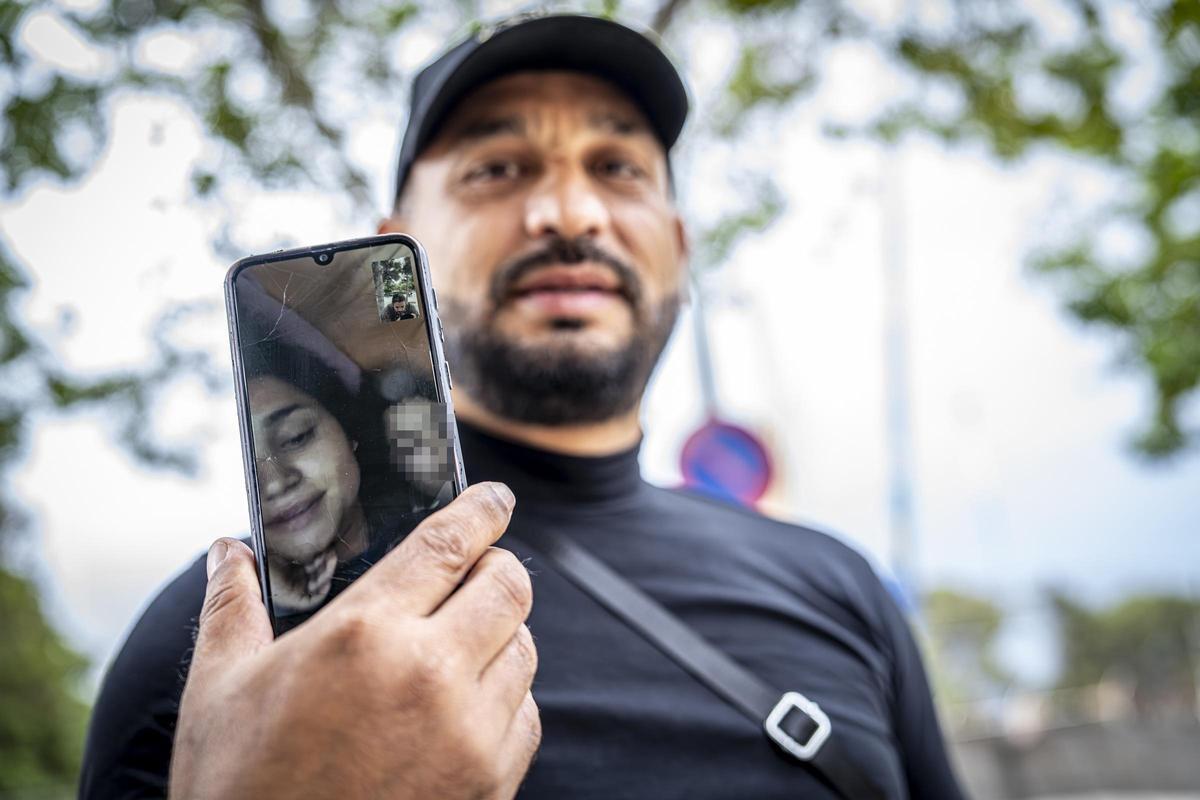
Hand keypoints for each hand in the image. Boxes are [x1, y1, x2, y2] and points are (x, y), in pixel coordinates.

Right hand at [170, 482, 539, 799]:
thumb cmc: (240, 787)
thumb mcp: (219, 689)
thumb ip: (232, 607)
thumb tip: (229, 551)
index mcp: (364, 633)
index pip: (451, 543)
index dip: (483, 509)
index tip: (496, 497)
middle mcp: (430, 674)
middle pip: (508, 586)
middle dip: (496, 567)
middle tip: (473, 571)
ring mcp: (469, 732)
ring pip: (525, 648)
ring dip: (502, 632)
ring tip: (462, 640)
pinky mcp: (492, 781)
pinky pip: (526, 713)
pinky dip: (508, 696)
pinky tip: (467, 704)